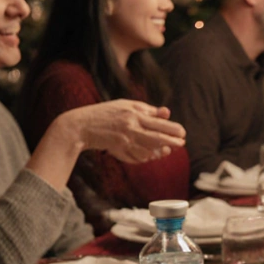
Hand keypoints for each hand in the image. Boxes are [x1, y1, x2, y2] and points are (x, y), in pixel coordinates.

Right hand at [59, 100, 186, 163]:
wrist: (81, 126)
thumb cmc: (105, 113)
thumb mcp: (126, 105)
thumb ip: (147, 110)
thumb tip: (166, 112)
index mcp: (133, 115)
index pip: (160, 123)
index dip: (174, 130)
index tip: (182, 133)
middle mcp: (130, 128)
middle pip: (157, 138)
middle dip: (172, 142)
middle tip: (181, 144)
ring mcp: (124, 142)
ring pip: (149, 151)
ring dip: (160, 152)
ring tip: (167, 151)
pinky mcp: (118, 151)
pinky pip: (136, 158)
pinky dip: (145, 157)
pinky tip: (151, 155)